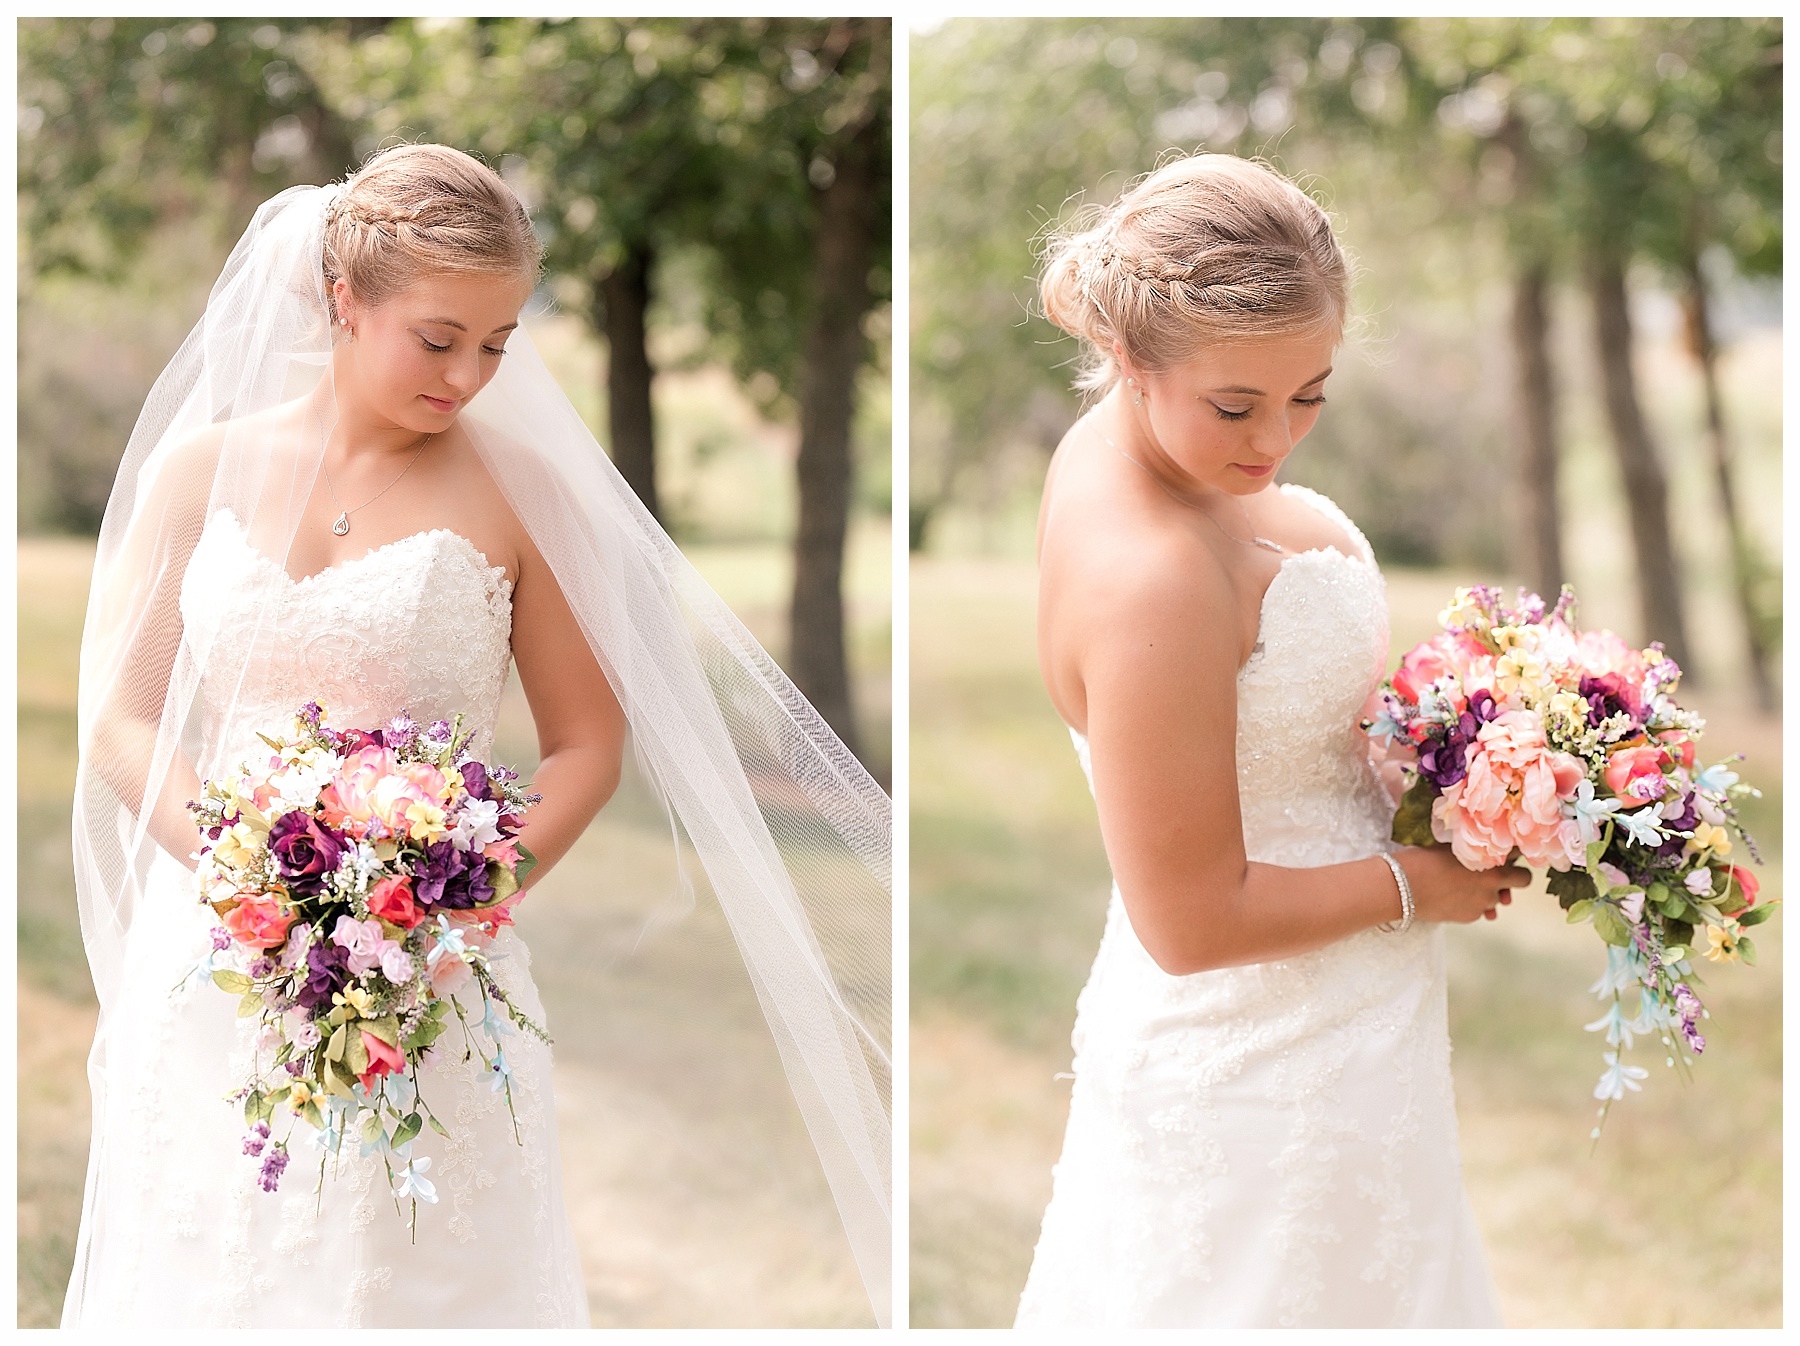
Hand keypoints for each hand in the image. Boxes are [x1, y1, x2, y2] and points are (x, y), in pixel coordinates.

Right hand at [1395, 846, 1527, 924]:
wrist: (1400, 888)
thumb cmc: (1422, 859)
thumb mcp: (1451, 845)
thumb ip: (1475, 846)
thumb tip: (1487, 845)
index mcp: (1492, 864)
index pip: (1521, 855)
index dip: (1513, 851)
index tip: (1503, 849)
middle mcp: (1494, 885)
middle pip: (1521, 881)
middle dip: (1512, 876)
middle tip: (1495, 871)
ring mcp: (1483, 904)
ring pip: (1499, 896)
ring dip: (1489, 890)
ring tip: (1465, 884)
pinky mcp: (1469, 917)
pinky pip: (1480, 909)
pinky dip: (1472, 903)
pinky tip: (1453, 895)